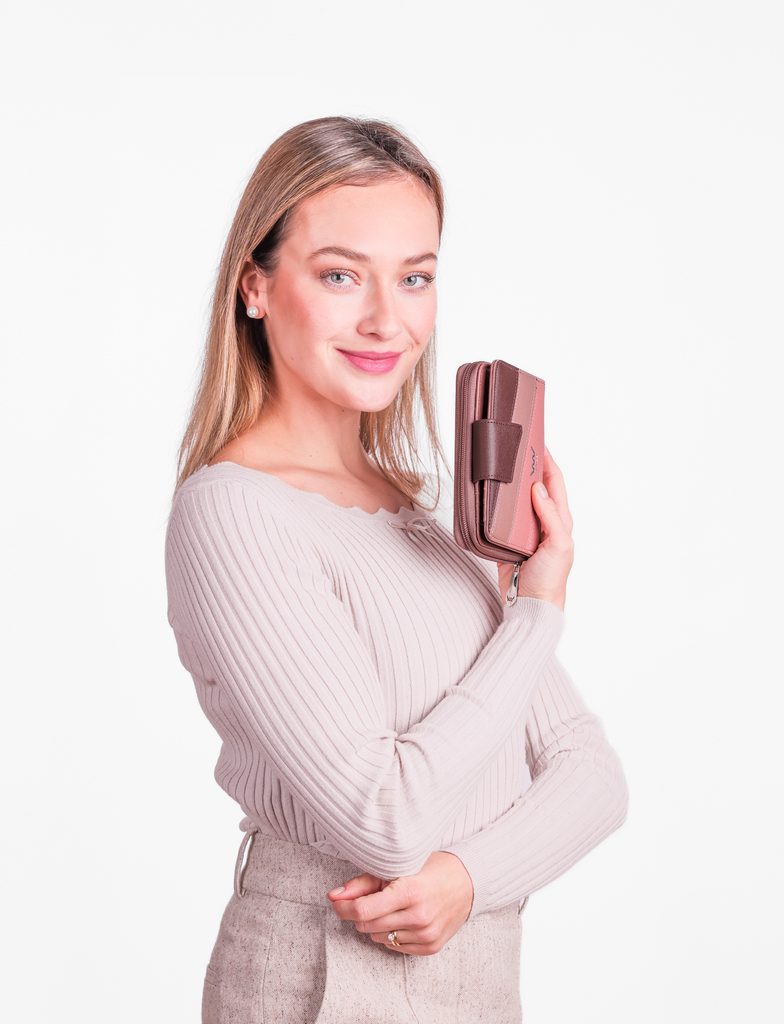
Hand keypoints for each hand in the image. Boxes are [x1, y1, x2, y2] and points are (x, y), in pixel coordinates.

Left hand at [325, 851, 473, 955]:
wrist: (468, 882)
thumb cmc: (429, 868)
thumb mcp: (397, 867)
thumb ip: (363, 883)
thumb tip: (333, 896)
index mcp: (409, 891)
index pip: (363, 910)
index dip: (343, 908)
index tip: (336, 902)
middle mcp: (418, 917)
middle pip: (367, 926)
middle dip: (361, 913)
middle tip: (370, 897)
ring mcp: (426, 935)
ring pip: (379, 938)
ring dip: (377, 924)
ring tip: (392, 906)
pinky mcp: (431, 947)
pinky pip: (395, 947)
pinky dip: (393, 934)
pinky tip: (403, 918)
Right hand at [497, 446, 573, 611]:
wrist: (531, 605)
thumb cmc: (550, 579)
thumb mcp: (558, 545)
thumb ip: (551, 517)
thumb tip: (538, 489)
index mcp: (560, 520)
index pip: (554, 483)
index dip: (548, 462)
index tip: (538, 443)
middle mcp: (543, 522)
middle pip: (535, 487)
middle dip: (528, 467)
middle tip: (517, 449)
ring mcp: (525, 531)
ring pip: (517, 500)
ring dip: (511, 484)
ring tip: (502, 466)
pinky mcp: (508, 541)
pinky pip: (501, 519)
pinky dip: (497, 505)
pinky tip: (490, 495)